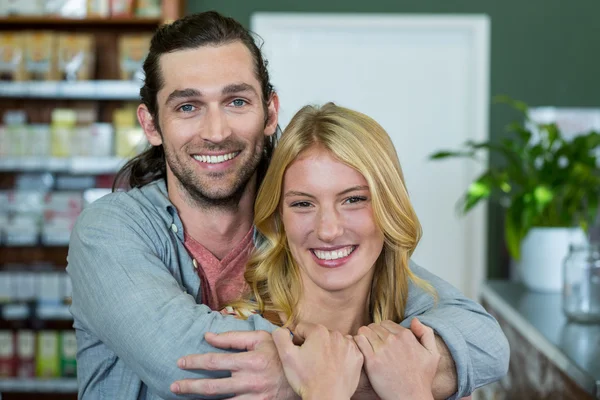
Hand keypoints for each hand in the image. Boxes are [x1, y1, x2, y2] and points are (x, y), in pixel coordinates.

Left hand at [171, 330, 296, 398]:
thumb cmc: (280, 353)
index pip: (215, 362)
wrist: (304, 375)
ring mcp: (253, 398)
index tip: (181, 362)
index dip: (195, 362)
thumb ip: (233, 337)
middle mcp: (250, 381)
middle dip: (190, 387)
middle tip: (174, 386)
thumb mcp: (260, 339)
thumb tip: (207, 337)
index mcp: (250, 361)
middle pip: (212, 387)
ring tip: (184, 398)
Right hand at [273, 323, 363, 399]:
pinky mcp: (357, 356)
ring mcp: (349, 345)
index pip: (303, 329)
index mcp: (318, 331)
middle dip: (314, 344)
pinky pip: (347, 350)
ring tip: (324, 366)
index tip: (300, 355)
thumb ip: (280, 337)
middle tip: (311, 362)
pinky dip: (342, 355)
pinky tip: (336, 367)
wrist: (327, 398)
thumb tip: (281, 330)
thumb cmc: (306, 379)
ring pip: (333, 341)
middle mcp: (336, 334)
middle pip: (319, 334)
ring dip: (328, 349)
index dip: (298, 341)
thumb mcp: (286, 357)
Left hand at [354, 318, 439, 399]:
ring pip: (365, 331)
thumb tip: (414, 320)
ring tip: (366, 347)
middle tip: (373, 346)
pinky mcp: (372, 361)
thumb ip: (426, 333)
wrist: (412, 397)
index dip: (383, 331)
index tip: (382, 341)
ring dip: (364, 337)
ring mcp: (382, 350)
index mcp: (406, 336)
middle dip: (373, 334)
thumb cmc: (422, 378)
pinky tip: (360, 351)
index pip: (386, 323)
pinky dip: (357, 342)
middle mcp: (394, 340)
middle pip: (374, 326)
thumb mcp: (433, 354)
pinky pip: (359, 341)